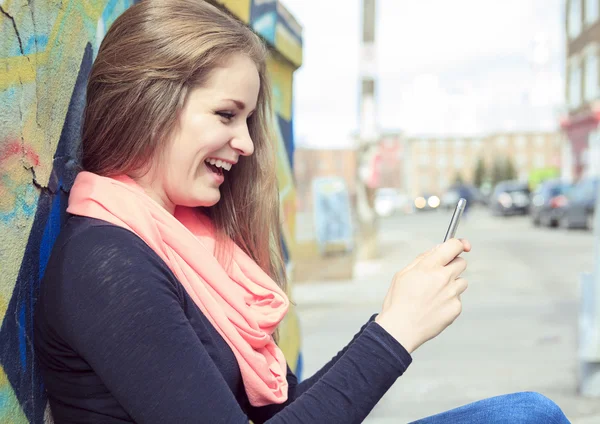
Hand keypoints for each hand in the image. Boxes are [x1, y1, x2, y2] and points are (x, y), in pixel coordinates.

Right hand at [375, 238, 470, 353]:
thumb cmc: (398, 301)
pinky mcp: (456, 308)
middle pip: (462, 262)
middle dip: (453, 265)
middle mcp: (443, 277)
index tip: (462, 245)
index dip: (459, 243)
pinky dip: (450, 301)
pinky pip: (458, 299)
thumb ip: (422, 260)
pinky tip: (435, 307)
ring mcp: (451, 293)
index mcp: (429, 266)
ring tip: (435, 295)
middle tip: (441, 273)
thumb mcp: (403, 274)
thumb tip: (436, 250)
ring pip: (462, 282)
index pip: (454, 246)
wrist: (401, 328)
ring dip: (452, 284)